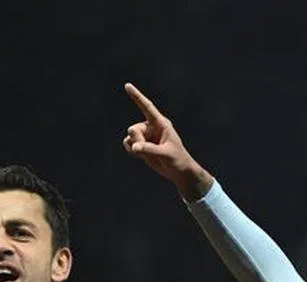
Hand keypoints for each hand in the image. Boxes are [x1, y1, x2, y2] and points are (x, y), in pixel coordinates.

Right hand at [122, 83, 214, 200]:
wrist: (179, 172)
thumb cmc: (178, 160)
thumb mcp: (166, 154)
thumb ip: (150, 150)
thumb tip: (134, 147)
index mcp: (161, 124)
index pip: (147, 107)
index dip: (137, 97)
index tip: (127, 86)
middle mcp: (151, 127)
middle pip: (133, 129)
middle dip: (138, 141)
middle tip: (149, 150)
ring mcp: (145, 136)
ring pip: (130, 137)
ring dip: (135, 147)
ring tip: (149, 154)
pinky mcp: (141, 144)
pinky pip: (127, 143)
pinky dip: (131, 150)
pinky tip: (141, 155)